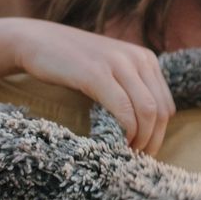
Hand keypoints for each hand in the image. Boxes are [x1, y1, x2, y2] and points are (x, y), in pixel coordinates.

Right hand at [12, 20, 174, 153]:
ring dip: (140, 139)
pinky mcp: (96, 74)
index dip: (159, 134)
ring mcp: (118, 64)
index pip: (166, 105)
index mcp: (145, 58)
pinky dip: (124, 131)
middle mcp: (137, 58)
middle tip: (137, 159)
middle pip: (159, 111)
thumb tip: (147, 126)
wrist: (35, 41)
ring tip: (126, 154)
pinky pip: (123, 109)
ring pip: (147, 111)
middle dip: (152, 141)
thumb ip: (130, 87)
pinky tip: (116, 142)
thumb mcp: (110, 69)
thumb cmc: (72, 62)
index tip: (144, 151)